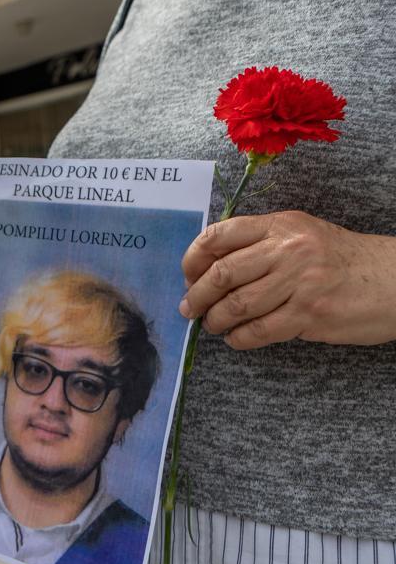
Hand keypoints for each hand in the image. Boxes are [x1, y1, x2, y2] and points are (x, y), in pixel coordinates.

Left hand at [180, 210, 395, 348]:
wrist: (395, 279)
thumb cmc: (341, 259)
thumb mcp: (301, 235)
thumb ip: (259, 243)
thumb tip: (209, 267)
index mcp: (280, 225)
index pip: (218, 235)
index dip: (193, 259)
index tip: (188, 277)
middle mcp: (288, 249)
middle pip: (222, 274)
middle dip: (197, 296)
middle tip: (189, 309)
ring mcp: (300, 282)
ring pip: (237, 305)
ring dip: (216, 320)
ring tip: (213, 325)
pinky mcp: (311, 314)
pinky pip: (259, 330)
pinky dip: (240, 338)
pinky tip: (237, 338)